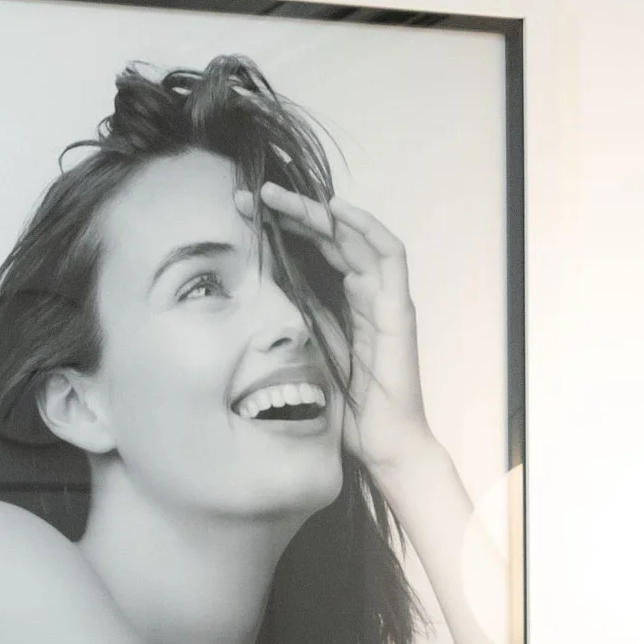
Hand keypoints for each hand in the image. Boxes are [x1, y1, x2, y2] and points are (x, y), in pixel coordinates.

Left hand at [248, 181, 432, 481]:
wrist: (384, 447)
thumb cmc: (351, 411)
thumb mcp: (311, 354)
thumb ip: (299, 320)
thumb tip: (262, 291)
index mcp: (348, 304)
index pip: (315, 251)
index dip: (282, 229)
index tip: (244, 216)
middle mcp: (368, 295)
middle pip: (332, 237)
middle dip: (292, 212)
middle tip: (254, 196)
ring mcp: (386, 300)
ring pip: (355, 237)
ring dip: (318, 212)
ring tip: (279, 197)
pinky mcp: (399, 310)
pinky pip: (390, 256)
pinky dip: (365, 228)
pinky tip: (336, 209)